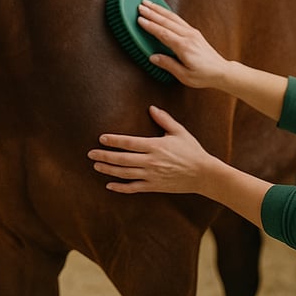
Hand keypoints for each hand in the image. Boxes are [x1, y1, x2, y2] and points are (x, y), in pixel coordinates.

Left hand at [88, 106, 218, 195]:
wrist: (204, 174)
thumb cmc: (192, 151)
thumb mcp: (179, 132)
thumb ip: (164, 119)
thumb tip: (151, 108)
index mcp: (155, 146)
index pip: (129, 143)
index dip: (114, 141)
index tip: (101, 138)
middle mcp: (151, 161)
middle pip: (122, 159)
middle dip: (105, 156)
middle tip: (90, 154)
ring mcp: (152, 175)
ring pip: (125, 174)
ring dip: (109, 170)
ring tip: (96, 166)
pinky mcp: (154, 186)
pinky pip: (134, 188)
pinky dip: (120, 188)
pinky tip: (109, 186)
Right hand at [137, 1, 230, 88]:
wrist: (221, 71)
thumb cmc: (204, 75)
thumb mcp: (184, 76)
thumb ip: (168, 65)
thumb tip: (153, 57)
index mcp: (184, 47)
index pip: (163, 33)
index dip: (150, 26)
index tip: (140, 19)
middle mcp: (189, 36)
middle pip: (167, 21)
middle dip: (152, 13)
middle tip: (140, 6)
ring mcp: (192, 32)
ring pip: (172, 17)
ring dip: (159, 9)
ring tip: (148, 3)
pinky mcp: (194, 32)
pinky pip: (178, 19)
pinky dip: (168, 13)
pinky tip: (162, 10)